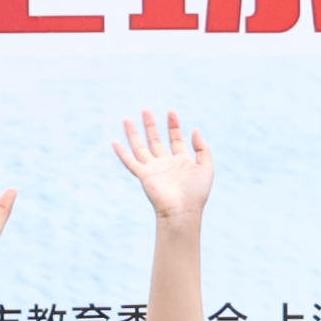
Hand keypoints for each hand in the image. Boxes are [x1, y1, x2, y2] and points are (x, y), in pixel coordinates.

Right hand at [112, 109, 213, 224]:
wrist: (183, 210)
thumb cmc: (197, 193)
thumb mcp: (206, 167)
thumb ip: (202, 148)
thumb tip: (195, 129)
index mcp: (181, 161)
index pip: (175, 138)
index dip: (173, 125)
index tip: (171, 111)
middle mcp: (165, 163)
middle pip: (155, 140)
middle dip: (150, 125)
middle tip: (145, 110)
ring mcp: (153, 169)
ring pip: (140, 147)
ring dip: (133, 133)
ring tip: (126, 119)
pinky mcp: (144, 176)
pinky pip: (130, 162)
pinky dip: (122, 153)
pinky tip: (114, 142)